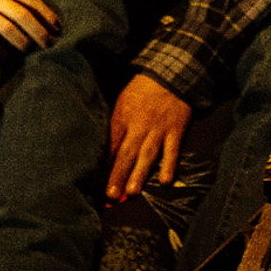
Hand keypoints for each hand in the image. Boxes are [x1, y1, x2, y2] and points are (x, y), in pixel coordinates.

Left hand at [107, 74, 190, 201]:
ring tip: (131, 192)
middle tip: (110, 194)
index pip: (111, 143)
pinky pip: (172, 151)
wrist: (170, 75)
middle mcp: (139, 126)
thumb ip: (115, 126)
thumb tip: (105, 150)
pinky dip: (169, 165)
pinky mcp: (175, 131)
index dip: (104, 162)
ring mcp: (158, 130)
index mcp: (123, 117)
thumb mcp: (122, 102)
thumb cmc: (141, 91)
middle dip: (118, 174)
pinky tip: (165, 180)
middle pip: (127, 152)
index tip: (95, 181)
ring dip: (140, 174)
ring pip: (148, 154)